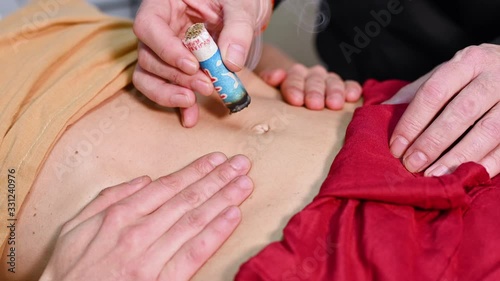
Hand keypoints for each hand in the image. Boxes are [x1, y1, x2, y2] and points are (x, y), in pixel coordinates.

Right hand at [40, 152, 252, 280]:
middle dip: (218, 179)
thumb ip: (108, 198)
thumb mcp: (76, 225)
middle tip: (240, 165)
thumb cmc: (71, 268)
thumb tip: (143, 179)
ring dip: (223, 198)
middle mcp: (140, 231)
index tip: (216, 159)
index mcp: (120, 214)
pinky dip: (216, 232)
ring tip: (243, 183)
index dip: (196, 171)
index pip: (168, 186)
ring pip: (196, 220)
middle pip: (188, 199)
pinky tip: (233, 216)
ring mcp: (152, 256)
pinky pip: (195, 252)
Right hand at [133, 0, 271, 126]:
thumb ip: (237, 29)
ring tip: (193, 102)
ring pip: (149, 76)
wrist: (243, 10)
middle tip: (205, 86)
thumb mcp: (241, 5)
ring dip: (170, 93)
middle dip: (175, 76)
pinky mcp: (174, 70)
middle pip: (148, 56)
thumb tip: (231, 62)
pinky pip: (168, 88)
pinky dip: (179, 105)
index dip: (165, 49)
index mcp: (166, 3)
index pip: (148, 26)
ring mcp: (163, 50)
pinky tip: (191, 117)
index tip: (192, 66)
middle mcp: (159, 28)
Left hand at [259, 64, 361, 109]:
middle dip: (314, 92)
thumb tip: (275, 76)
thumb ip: (270, 78)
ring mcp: (329, 80)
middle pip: (314, 81)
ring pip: (332, 82)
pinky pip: (350, 86)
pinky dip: (352, 89)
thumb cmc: (284, 95)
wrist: (298, 90)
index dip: (295, 88)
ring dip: (334, 92)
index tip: (295, 100)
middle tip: (314, 104)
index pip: (294, 78)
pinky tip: (353, 97)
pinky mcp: (344, 87)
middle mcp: (313, 75)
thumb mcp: (271, 87)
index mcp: (294, 74)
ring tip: (334, 104)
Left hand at [386, 44, 499, 177]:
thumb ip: (414, 93)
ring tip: (435, 175)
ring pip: (488, 130)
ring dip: (459, 156)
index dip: (413, 121)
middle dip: (433, 142)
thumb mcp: (445, 74)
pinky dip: (490, 163)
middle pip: (461, 112)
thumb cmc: (473, 76)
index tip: (396, 146)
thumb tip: (378, 112)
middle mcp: (495, 76)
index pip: (434, 92)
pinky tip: (469, 175)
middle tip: (412, 164)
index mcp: (468, 62)